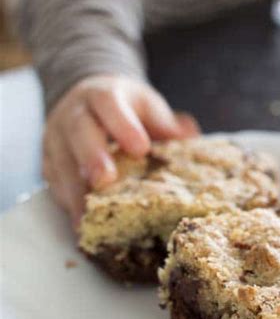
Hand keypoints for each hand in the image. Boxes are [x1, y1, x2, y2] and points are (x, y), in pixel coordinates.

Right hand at [42, 75, 199, 225]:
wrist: (86, 99)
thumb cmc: (124, 108)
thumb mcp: (146, 106)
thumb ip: (167, 122)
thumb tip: (191, 136)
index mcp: (102, 94)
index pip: (109, 104)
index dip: (122, 124)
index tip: (141, 147)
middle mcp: (74, 113)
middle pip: (79, 131)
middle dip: (92, 156)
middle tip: (106, 179)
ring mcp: (57, 138)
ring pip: (62, 160)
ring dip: (76, 189)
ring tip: (92, 217)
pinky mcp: (49, 161)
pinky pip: (54, 182)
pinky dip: (68, 203)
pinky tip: (83, 224)